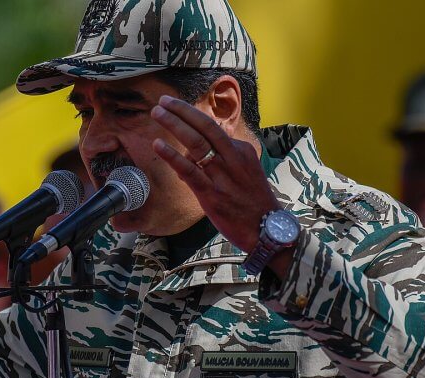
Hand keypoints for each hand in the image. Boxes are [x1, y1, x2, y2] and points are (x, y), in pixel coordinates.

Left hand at [150, 95, 278, 252]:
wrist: (267, 229)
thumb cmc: (253, 202)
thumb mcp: (245, 172)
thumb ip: (224, 159)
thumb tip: (197, 153)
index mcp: (241, 151)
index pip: (213, 127)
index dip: (192, 114)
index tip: (175, 105)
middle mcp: (232, 158)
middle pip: (205, 126)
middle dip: (182, 111)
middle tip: (163, 101)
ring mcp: (222, 175)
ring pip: (196, 143)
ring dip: (174, 124)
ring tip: (157, 113)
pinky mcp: (212, 194)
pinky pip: (189, 170)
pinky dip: (172, 155)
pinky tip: (158, 144)